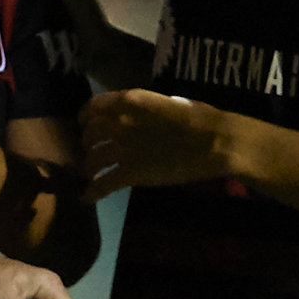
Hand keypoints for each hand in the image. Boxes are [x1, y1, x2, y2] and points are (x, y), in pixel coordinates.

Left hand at [80, 87, 234, 196]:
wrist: (213, 141)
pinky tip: (87, 197)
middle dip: (87, 144)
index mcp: (129, 100)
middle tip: (92, 152)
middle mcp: (119, 122)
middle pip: (89, 135)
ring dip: (88, 168)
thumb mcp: (165, 101)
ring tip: (91, 175)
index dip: (85, 117)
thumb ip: (143, 108)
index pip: (93, 107)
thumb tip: (136, 116)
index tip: (84, 124)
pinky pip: (102, 184)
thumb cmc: (200, 118)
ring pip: (91, 159)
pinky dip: (92, 192)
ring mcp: (123, 148)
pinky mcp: (130, 172)